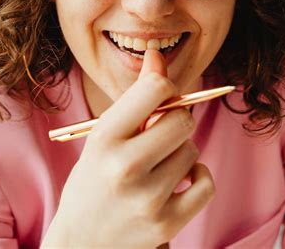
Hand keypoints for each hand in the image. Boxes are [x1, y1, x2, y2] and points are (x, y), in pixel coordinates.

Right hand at [41, 49, 214, 247]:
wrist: (80, 247)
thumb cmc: (93, 181)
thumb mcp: (104, 136)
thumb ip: (135, 99)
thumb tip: (158, 55)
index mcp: (104, 138)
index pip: (155, 89)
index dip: (164, 86)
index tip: (160, 95)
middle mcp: (124, 167)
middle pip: (182, 119)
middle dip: (175, 122)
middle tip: (158, 134)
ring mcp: (147, 199)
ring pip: (192, 151)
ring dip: (181, 153)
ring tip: (158, 166)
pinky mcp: (165, 225)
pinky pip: (205, 183)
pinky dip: (197, 179)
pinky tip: (177, 182)